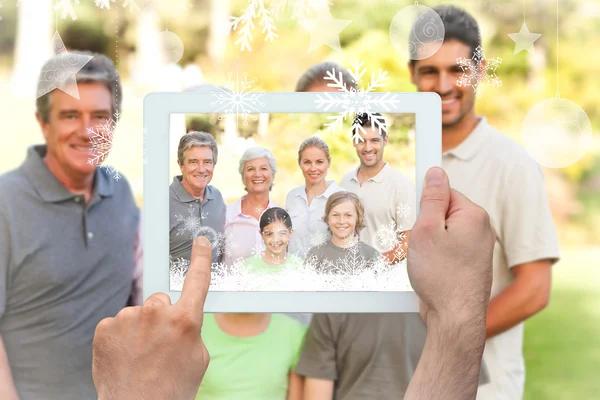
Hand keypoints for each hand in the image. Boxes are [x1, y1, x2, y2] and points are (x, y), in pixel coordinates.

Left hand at [92, 237, 212, 399]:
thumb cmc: (171, 389)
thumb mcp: (198, 359)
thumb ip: (191, 330)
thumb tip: (182, 320)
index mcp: (184, 320)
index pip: (197, 281)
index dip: (201, 258)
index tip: (201, 241)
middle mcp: (155, 313)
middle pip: (161, 302)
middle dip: (162, 317)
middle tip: (159, 345)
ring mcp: (127, 318)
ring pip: (139, 315)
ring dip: (140, 329)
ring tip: (140, 357)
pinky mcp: (105, 327)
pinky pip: (118, 324)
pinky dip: (121, 337)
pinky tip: (125, 356)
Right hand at [408, 167, 494, 325]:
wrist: (455, 319)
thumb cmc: (441, 276)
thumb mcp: (426, 229)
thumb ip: (431, 198)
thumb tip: (435, 173)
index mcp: (474, 215)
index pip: (444, 193)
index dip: (424, 207)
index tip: (417, 221)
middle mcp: (482, 230)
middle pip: (443, 215)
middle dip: (424, 228)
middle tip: (417, 245)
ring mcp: (478, 250)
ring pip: (444, 235)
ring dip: (427, 245)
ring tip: (423, 263)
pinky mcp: (471, 266)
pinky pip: (448, 251)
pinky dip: (435, 258)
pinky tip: (430, 273)